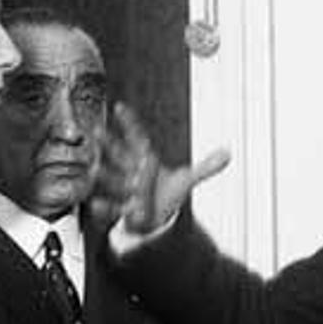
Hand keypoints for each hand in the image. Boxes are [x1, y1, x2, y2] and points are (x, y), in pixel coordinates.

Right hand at [91, 103, 229, 233]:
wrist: (154, 218)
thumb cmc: (165, 193)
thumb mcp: (186, 180)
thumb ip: (206, 168)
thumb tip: (228, 153)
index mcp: (146, 159)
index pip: (137, 136)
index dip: (129, 122)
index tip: (119, 106)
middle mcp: (132, 172)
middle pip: (118, 154)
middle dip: (108, 143)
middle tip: (96, 130)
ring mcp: (126, 191)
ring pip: (112, 179)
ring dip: (103, 174)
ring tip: (94, 169)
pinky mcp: (124, 211)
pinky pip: (113, 208)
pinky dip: (104, 207)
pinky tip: (95, 204)